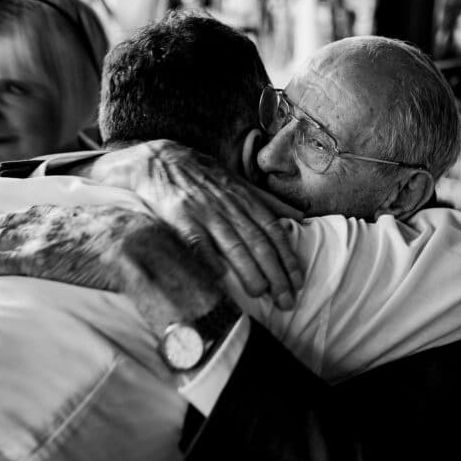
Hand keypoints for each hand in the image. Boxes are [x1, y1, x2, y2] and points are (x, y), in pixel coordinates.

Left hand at [0, 205, 224, 335]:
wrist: (139, 248)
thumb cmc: (142, 240)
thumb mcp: (131, 225)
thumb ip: (122, 229)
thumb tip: (135, 238)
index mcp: (77, 213)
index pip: (40, 213)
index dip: (20, 216)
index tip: (7, 218)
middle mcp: (55, 222)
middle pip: (13, 221)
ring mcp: (44, 240)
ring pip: (0, 238)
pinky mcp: (37, 261)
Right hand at [76, 140, 303, 308]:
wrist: (161, 160)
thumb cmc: (204, 177)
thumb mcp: (239, 183)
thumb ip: (268, 201)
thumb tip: (299, 216)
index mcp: (245, 199)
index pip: (274, 231)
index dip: (288, 258)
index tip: (298, 282)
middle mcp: (229, 206)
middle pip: (258, 243)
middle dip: (275, 273)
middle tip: (285, 300)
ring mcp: (204, 212)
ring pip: (232, 245)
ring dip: (249, 271)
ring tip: (261, 294)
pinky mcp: (180, 217)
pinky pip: (197, 241)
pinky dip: (209, 258)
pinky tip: (220, 277)